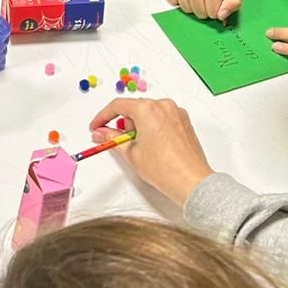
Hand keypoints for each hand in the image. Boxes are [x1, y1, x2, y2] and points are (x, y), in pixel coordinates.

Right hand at [89, 97, 213, 207]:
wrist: (191, 182)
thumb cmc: (164, 169)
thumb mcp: (131, 153)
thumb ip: (112, 138)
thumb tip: (101, 133)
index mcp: (147, 109)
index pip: (118, 106)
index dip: (103, 117)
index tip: (97, 126)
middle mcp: (163, 106)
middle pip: (135, 108)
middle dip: (123, 123)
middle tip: (118, 141)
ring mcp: (176, 113)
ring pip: (149, 113)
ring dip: (139, 125)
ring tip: (139, 147)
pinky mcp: (184, 121)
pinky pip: (162, 118)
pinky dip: (153, 127)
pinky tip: (152, 145)